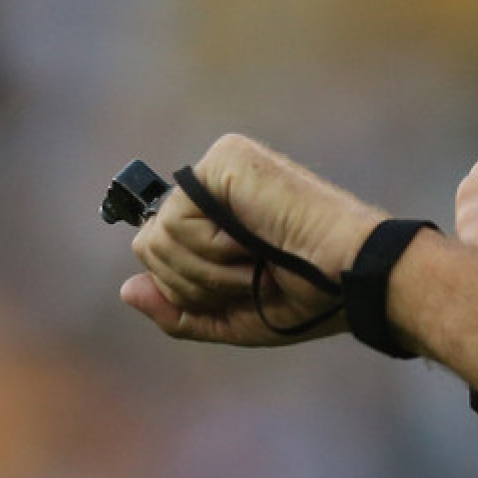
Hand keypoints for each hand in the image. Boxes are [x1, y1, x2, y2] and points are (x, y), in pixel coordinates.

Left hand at [120, 134, 387, 345]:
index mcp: (217, 216)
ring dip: (207, 270)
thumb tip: (127, 289)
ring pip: (155, 238)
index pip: (157, 253)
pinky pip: (175, 220)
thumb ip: (179, 310)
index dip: (189, 286)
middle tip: (249, 274)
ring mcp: (219, 168)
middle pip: (147, 246)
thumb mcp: (232, 317)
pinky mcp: (226, 160)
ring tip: (254, 259)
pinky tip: (251, 241)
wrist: (351, 278)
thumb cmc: (309, 297)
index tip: (246, 285)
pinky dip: (211, 248)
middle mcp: (214, 186)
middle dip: (193, 282)